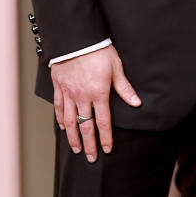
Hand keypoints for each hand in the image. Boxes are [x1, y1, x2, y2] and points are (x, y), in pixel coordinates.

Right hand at [51, 45, 140, 161]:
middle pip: (86, 126)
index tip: (106, 149)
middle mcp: (83, 97)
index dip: (105, 138)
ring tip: (76, 148)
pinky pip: (59, 108)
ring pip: (70, 121)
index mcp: (99, 93)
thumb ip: (125, 88)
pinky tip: (63, 127)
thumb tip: (136, 103)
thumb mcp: (116, 68)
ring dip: (73, 137)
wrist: (76, 38)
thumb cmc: (98, 50)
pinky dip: (60, 120)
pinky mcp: (59, 87)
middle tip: (91, 158)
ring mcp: (69, 93)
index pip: (103, 122)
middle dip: (89, 144)